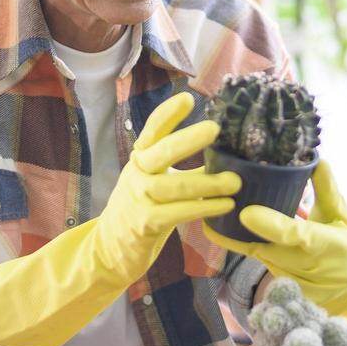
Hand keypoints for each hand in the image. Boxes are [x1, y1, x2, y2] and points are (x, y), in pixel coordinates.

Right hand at [0, 91, 239, 345]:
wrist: (110, 247)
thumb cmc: (142, 207)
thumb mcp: (154, 179)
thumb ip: (179, 165)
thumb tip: (224, 153)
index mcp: (140, 158)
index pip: (152, 130)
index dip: (168, 114)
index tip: (188, 98)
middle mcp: (137, 174)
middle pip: (161, 152)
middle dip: (187, 139)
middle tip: (215, 128)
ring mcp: (139, 199)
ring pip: (175, 186)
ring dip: (208, 183)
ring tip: (235, 182)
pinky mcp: (145, 224)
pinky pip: (178, 213)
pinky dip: (203, 208)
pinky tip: (225, 205)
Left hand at [204, 159, 346, 325]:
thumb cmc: (346, 246)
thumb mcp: (343, 217)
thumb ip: (328, 190)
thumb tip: (316, 159)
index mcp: (327, 245)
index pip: (296, 235)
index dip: (272, 225)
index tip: (246, 213)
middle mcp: (305, 266)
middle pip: (265, 246)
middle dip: (238, 227)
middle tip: (213, 199)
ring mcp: (288, 281)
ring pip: (255, 253)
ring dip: (230, 233)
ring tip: (207, 205)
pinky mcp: (275, 286)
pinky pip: (253, 260)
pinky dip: (235, 242)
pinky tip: (212, 225)